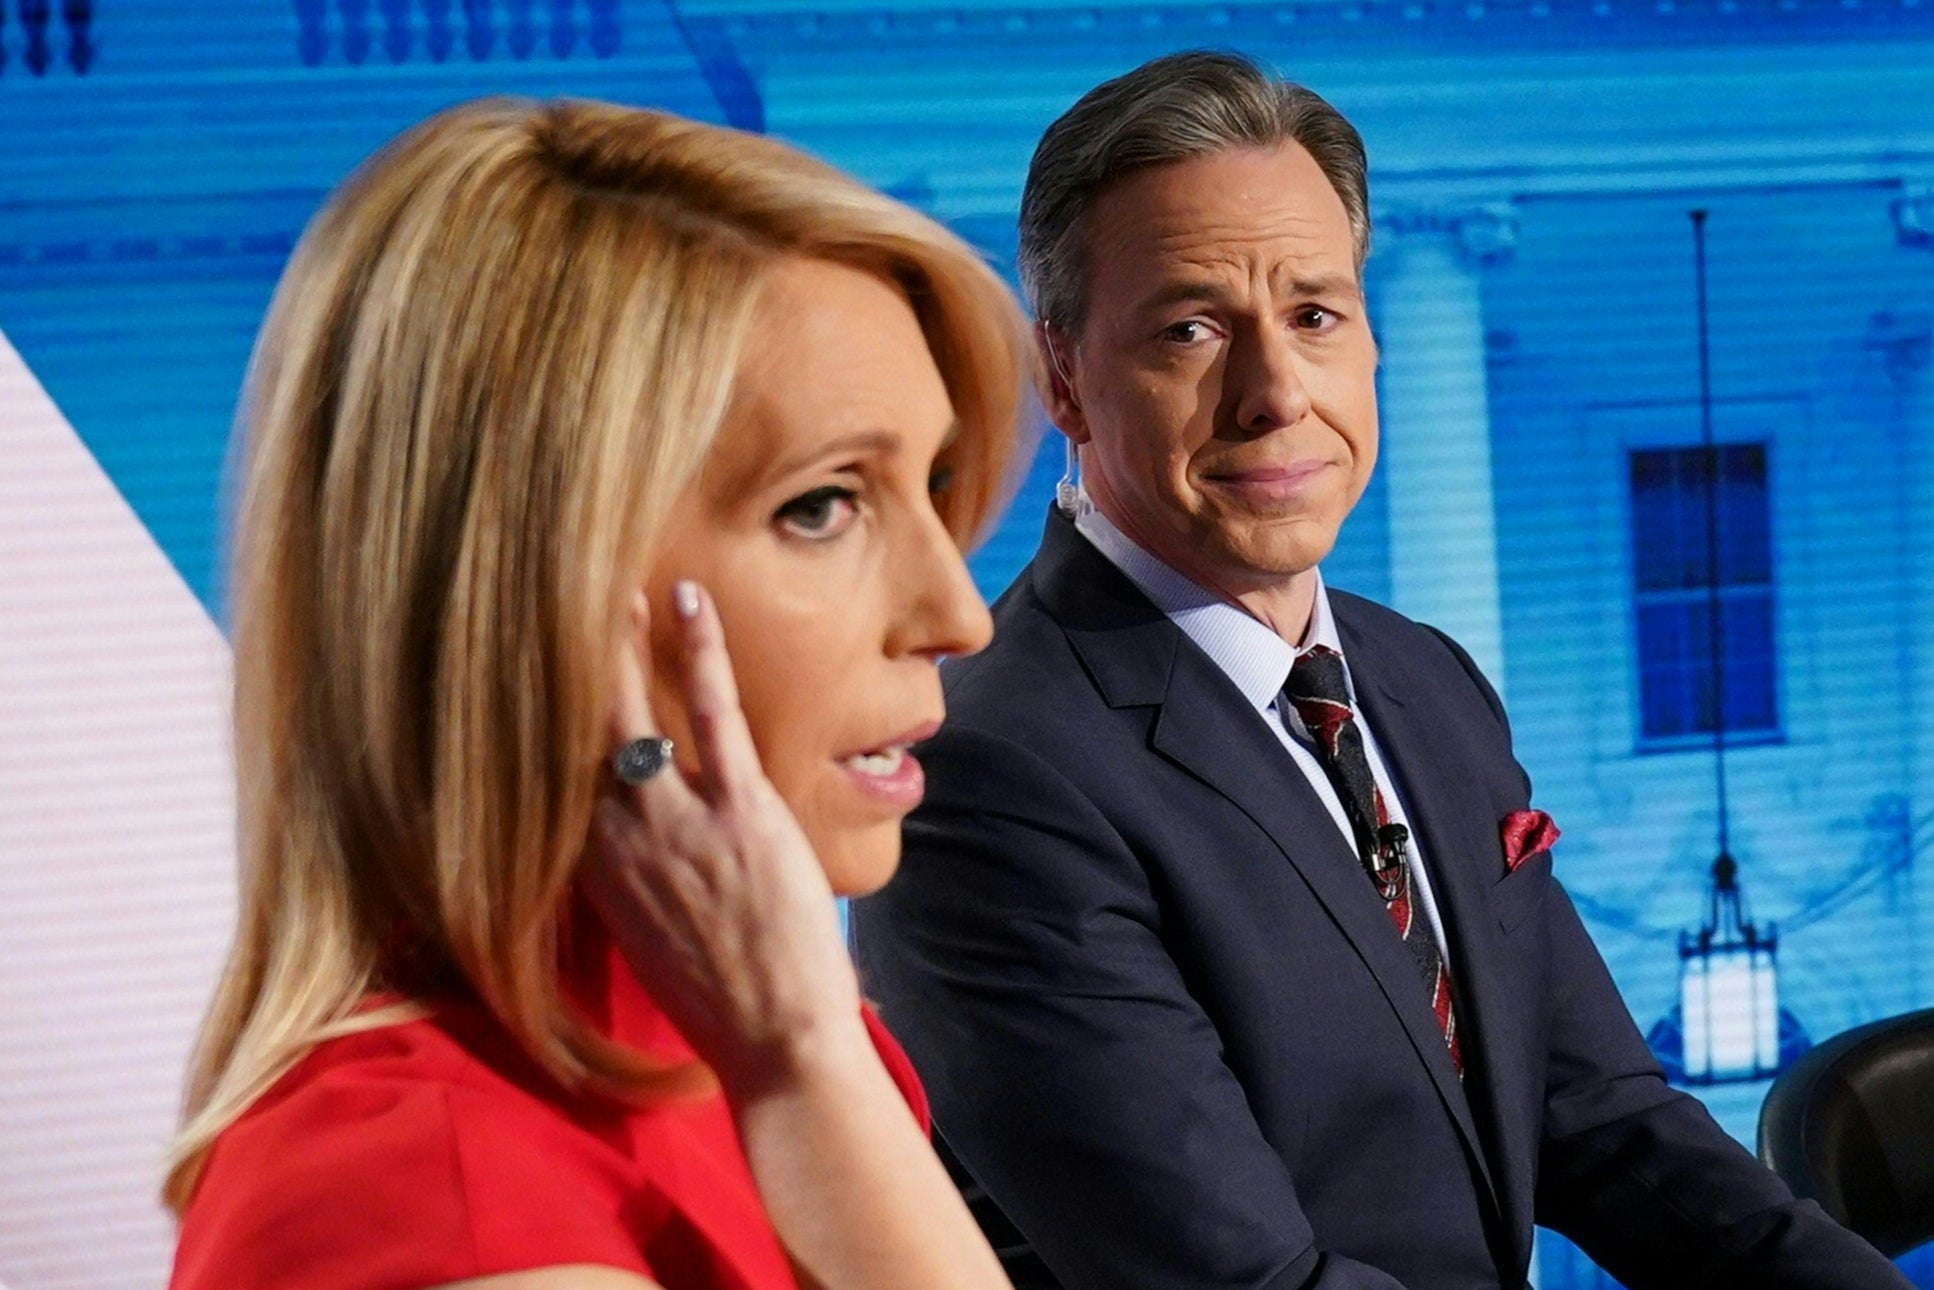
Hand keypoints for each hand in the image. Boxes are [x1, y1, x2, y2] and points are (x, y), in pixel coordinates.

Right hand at [581, 581, 864, 1098]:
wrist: (773, 1040)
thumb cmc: (718, 996)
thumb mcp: (644, 936)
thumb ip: (628, 876)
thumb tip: (627, 837)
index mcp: (590, 868)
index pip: (547, 775)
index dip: (532, 720)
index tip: (516, 672)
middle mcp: (614, 837)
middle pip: (573, 732)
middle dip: (562, 666)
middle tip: (548, 599)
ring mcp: (673, 819)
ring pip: (631, 711)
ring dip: (621, 642)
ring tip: (613, 586)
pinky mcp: (737, 810)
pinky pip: (711, 713)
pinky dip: (701, 652)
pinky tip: (691, 601)